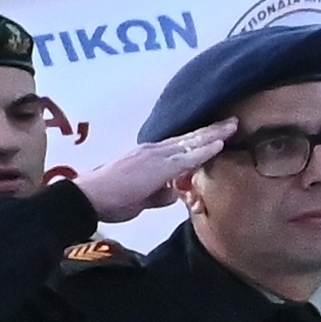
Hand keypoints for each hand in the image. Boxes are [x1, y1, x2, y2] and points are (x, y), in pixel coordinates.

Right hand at [67, 124, 220, 223]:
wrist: (87, 198)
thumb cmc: (107, 200)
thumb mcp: (140, 198)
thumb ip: (159, 193)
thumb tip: (173, 192)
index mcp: (147, 157)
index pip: (178, 145)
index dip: (198, 139)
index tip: (216, 133)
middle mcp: (152, 151)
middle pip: (188, 138)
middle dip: (211, 130)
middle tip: (232, 121)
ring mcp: (155, 156)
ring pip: (190, 142)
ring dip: (213, 134)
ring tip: (233, 126)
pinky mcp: (157, 166)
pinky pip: (186, 157)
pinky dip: (204, 150)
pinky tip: (220, 144)